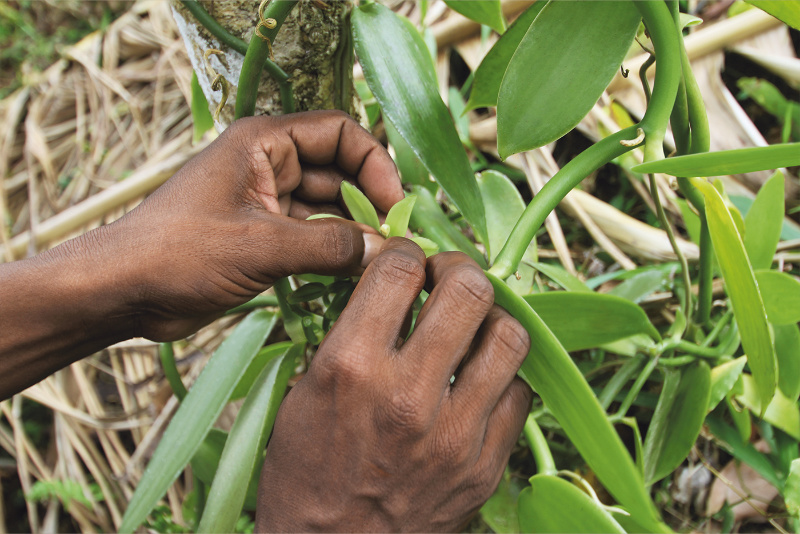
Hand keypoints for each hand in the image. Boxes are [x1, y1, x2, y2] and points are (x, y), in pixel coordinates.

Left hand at [0, 110, 403, 397]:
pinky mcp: (262, 239)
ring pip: (327, 209)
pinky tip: (356, 277)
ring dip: (354, 232)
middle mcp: (269, 166)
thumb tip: (386, 251)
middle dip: (369, 202)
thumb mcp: (261, 246)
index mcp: (264, 143)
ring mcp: (265, 204)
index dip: (374, 163)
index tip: (395, 204)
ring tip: (383, 263)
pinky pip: (311, 238)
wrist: (121, 291)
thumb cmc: (179, 253)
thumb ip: (330, 246)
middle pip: (338, 172)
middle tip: (397, 240)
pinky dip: (334, 254)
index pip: (339, 133)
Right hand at [256, 239, 532, 531]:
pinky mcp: (484, 467)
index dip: (407, 253)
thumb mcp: (304, 392)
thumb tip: (395, 285)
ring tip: (472, 328)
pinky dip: (501, 376)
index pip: (400, 270)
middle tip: (448, 281)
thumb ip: (351, 333)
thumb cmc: (306, 473)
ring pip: (510, 337)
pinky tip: (479, 381)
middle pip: (469, 291)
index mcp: (351, 368)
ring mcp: (454, 434)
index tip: (408, 262)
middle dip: (459, 271)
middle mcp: (408, 395)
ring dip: (491, 320)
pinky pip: (519, 394)